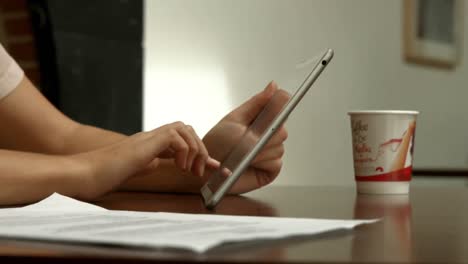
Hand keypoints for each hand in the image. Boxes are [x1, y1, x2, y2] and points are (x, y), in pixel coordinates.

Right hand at [72, 122, 218, 198]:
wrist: (84, 174)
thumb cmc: (102, 174)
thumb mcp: (132, 170)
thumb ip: (146, 164)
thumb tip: (158, 163)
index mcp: (148, 146)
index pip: (180, 142)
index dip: (199, 153)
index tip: (213, 167)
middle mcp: (149, 138)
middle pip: (185, 128)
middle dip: (200, 148)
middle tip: (201, 170)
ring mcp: (147, 139)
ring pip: (183, 128)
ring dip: (194, 149)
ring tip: (190, 169)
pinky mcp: (145, 143)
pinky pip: (174, 136)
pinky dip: (183, 150)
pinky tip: (178, 166)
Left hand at [203, 81, 288, 193]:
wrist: (208, 167)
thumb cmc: (218, 143)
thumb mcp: (236, 119)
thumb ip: (257, 103)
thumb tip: (273, 86)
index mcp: (260, 121)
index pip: (280, 110)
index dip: (281, 106)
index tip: (281, 101)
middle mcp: (267, 136)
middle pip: (281, 130)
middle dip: (264, 134)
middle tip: (246, 138)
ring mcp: (271, 152)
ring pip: (278, 147)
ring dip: (258, 151)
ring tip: (241, 153)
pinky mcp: (271, 168)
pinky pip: (276, 162)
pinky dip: (261, 162)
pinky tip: (248, 163)